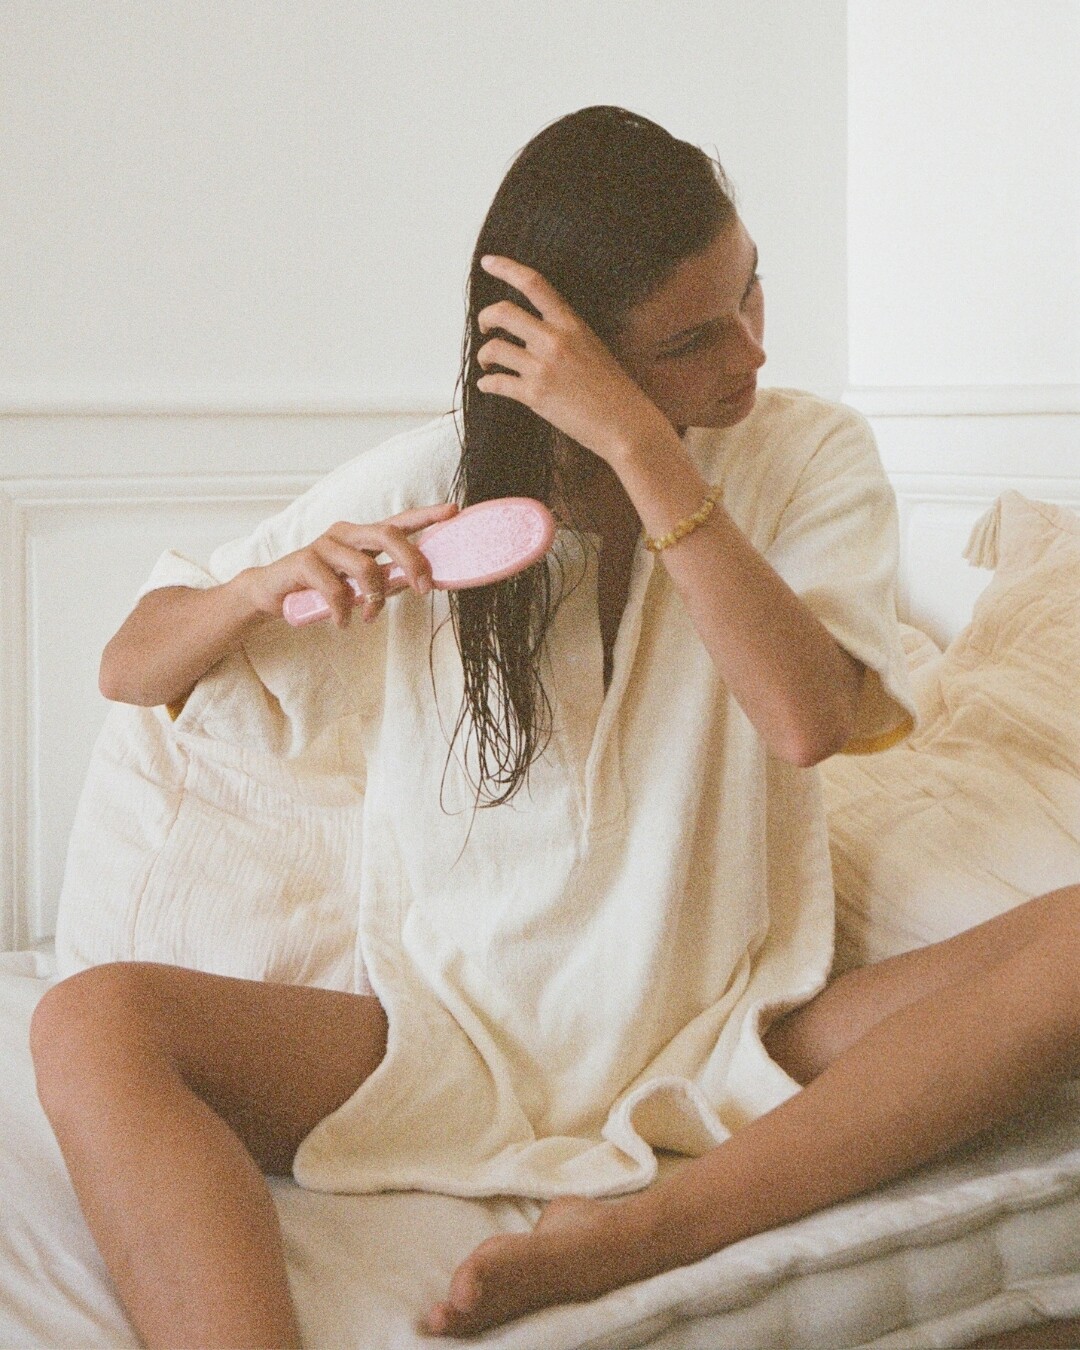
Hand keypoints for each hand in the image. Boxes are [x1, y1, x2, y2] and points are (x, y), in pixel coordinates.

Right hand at [239, 502, 459, 626]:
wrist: (273, 594)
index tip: (453, 511)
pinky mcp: (305, 561)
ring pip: (366, 566)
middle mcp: (346, 534)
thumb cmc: (320, 588)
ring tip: (369, 617)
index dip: (427, 515)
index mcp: (362, 537)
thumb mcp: (358, 585)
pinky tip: (341, 621)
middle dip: (413, 561)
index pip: (399, 521)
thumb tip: (420, 581)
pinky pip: (337, 589)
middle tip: (424, 589)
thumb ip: (387, 580)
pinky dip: (344, 612)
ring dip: (375, 599)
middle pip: (389, 534)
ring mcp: (325, 544)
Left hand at [475, 256, 669, 464]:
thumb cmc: (612, 388)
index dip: (506, 268)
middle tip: (484, 327)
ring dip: (484, 355)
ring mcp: (543, 367)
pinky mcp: (534, 395)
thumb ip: (564, 332)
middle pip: (502, 312)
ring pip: (493, 349)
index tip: (487, 262)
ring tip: (488, 363)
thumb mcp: (592, 346)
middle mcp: (554, 340)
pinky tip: (488, 385)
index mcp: (571, 323)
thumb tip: (533, 329)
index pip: (534, 284)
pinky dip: (486, 384)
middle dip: (485, 318)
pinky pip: (496, 383)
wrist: (624, 423)